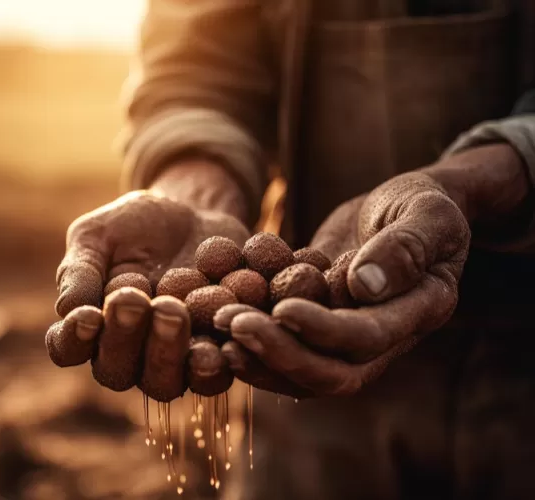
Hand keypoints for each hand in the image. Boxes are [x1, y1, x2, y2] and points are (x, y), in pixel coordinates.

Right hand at [46, 161, 250, 401]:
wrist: (195, 214)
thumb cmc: (135, 226)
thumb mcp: (99, 235)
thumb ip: (80, 270)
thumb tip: (66, 310)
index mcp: (90, 329)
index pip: (68, 348)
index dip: (73, 338)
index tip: (88, 314)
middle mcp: (127, 356)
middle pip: (117, 371)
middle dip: (125, 338)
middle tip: (136, 300)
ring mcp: (172, 363)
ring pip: (165, 383)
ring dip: (168, 353)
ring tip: (174, 311)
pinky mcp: (216, 356)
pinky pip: (216, 374)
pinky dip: (219, 357)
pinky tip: (222, 330)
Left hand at [217, 170, 472, 396]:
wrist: (403, 208)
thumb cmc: (424, 203)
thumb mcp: (429, 212)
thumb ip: (406, 246)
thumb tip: (362, 285)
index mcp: (417, 313)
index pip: (368, 337)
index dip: (324, 330)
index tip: (282, 309)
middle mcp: (382, 339)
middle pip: (330, 373)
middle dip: (280, 354)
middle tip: (233, 326)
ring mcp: (346, 338)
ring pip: (302, 371)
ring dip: (258, 356)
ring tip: (217, 328)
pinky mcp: (317, 324)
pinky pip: (286, 345)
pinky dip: (253, 340)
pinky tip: (216, 320)